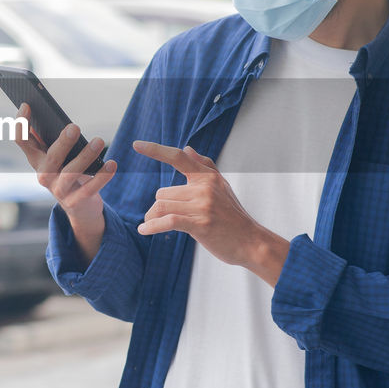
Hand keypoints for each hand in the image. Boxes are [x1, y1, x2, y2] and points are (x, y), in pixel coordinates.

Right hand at [12, 103, 115, 258]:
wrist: (80, 208)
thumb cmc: (69, 172)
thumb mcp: (59, 156)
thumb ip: (53, 138)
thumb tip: (54, 114)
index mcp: (37, 160)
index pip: (22, 141)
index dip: (20, 124)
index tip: (26, 105)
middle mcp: (44, 175)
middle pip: (51, 157)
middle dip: (63, 142)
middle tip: (75, 127)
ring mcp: (58, 190)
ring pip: (71, 173)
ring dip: (85, 156)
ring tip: (99, 141)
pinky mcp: (75, 202)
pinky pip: (89, 188)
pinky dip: (102, 176)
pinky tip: (111, 164)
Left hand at [132, 140, 286, 284]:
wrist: (251, 242)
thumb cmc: (233, 216)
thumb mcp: (222, 187)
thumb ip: (204, 166)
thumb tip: (187, 148)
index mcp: (208, 177)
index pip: (178, 157)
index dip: (156, 150)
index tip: (136, 145)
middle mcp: (205, 188)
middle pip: (162, 192)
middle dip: (158, 207)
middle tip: (159, 219)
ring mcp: (203, 206)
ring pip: (162, 206)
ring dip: (153, 218)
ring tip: (153, 226)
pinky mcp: (200, 224)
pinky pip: (167, 221)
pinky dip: (152, 226)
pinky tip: (144, 230)